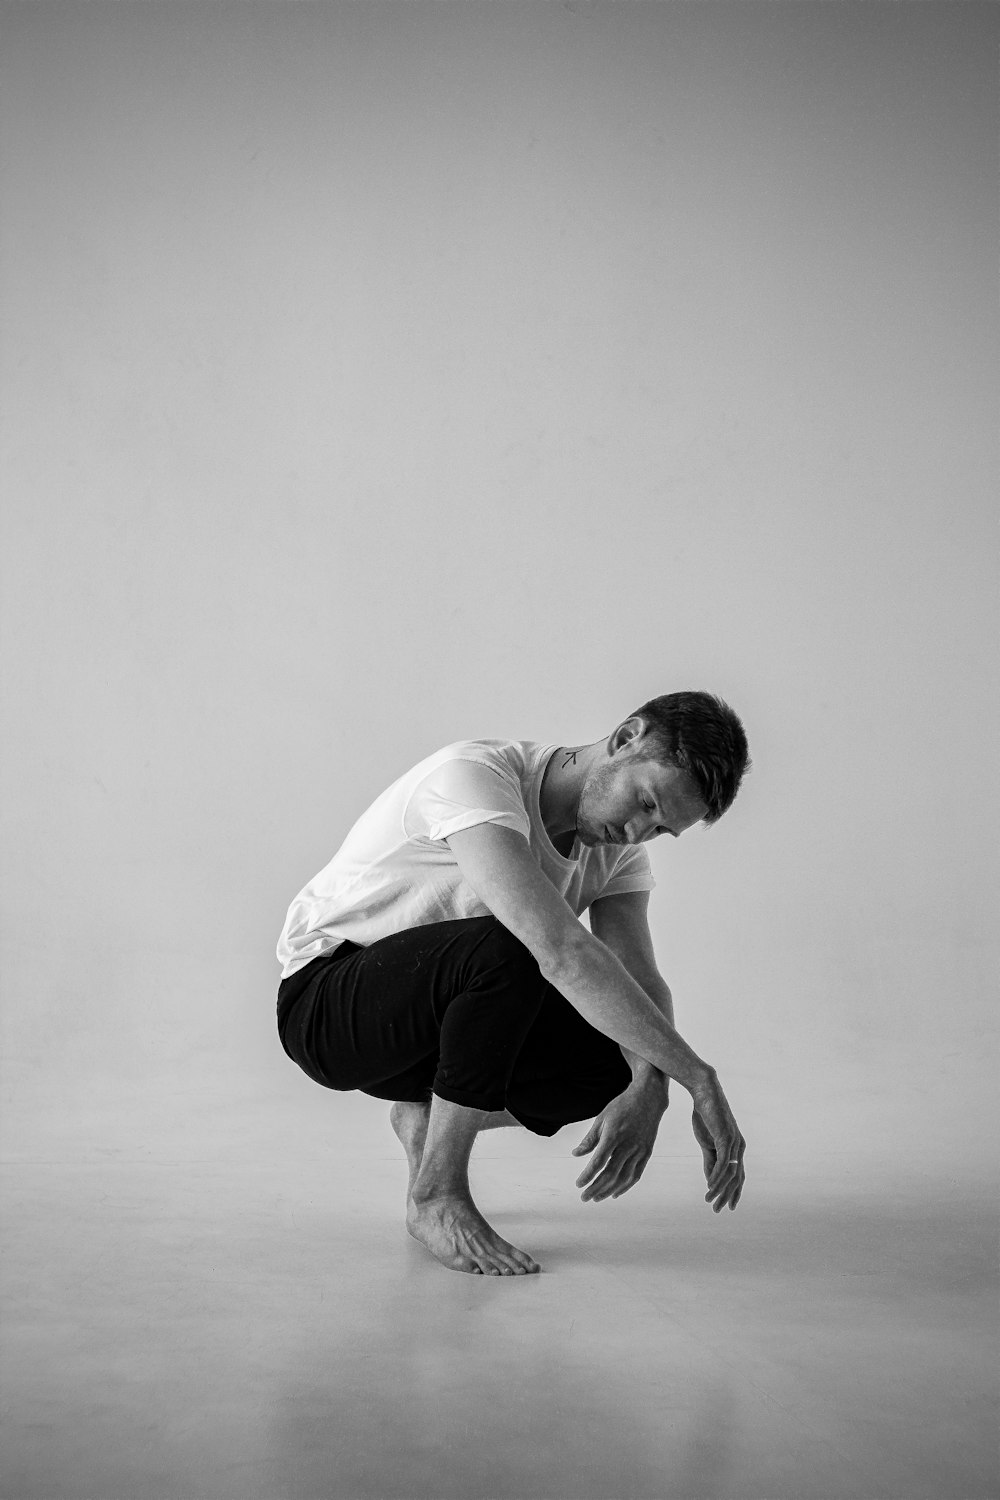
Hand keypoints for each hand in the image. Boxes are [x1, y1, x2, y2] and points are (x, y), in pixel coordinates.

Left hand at [571, 1085, 665, 1202]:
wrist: (648, 1099)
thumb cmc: (622, 1107)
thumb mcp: (602, 1119)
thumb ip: (590, 1139)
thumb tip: (575, 1154)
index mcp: (613, 1135)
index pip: (598, 1162)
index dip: (588, 1175)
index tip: (578, 1184)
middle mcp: (627, 1146)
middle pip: (610, 1174)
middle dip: (596, 1188)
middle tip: (584, 1197)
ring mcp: (639, 1151)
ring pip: (623, 1178)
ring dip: (609, 1190)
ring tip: (597, 1198)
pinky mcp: (646, 1153)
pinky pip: (635, 1175)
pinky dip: (625, 1186)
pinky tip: (615, 1193)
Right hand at [690, 1072, 745, 1211]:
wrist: (703, 1092)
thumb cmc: (705, 1115)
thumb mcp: (706, 1141)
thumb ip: (710, 1159)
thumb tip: (711, 1179)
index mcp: (737, 1148)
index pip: (739, 1175)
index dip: (734, 1192)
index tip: (728, 1207)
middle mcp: (740, 1147)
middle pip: (737, 1178)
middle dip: (727, 1196)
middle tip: (717, 1210)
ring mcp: (735, 1142)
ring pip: (730, 1173)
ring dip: (719, 1190)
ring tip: (709, 1200)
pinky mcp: (726, 1138)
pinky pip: (724, 1163)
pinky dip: (717, 1177)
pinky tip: (710, 1186)